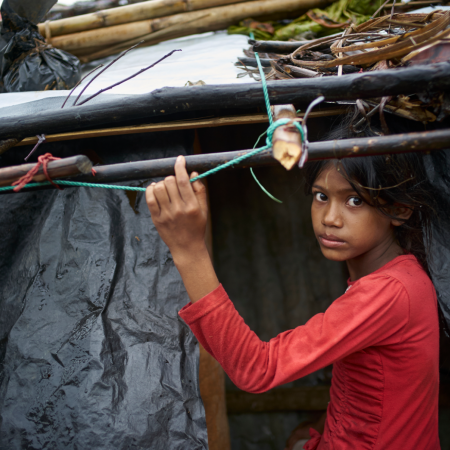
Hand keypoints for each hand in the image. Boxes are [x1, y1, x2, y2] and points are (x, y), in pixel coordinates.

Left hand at [146, 155, 218, 302]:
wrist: (187, 248)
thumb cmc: (197, 227)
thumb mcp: (204, 209)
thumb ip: (199, 191)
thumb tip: (193, 173)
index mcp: (192, 206)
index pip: (183, 180)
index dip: (180, 166)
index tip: (179, 159)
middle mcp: (178, 209)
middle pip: (169, 182)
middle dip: (171, 177)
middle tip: (174, 182)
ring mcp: (166, 215)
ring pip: (158, 188)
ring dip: (161, 183)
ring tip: (165, 187)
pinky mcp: (156, 219)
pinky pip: (149, 199)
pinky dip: (150, 190)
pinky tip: (155, 190)